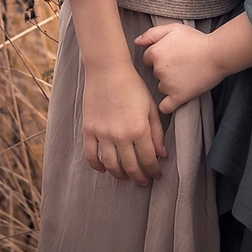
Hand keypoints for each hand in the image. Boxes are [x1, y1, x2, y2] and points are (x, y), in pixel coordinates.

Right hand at [80, 60, 166, 185]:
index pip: (148, 159)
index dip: (153, 171)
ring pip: (111, 165)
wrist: (108, 70)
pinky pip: (90, 155)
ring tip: (126, 176)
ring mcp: (103, 134)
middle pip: (130, 166)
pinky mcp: (89, 130)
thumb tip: (162, 154)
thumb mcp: (151, 107)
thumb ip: (156, 132)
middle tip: (143, 181)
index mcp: (139, 129)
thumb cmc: (133, 86)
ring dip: (120, 175)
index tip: (156, 175)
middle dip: (139, 177)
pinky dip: (96, 166)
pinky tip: (103, 169)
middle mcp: (121, 136)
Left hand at [136, 24, 225, 114]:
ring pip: (161, 88)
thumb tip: (136, 42)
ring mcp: (167, 85)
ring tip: (186, 76)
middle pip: (155, 73)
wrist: (217, 54)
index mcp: (155, 53)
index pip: (148, 59)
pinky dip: (168, 104)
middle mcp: (158, 70)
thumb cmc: (197, 39)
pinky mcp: (178, 97)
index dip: (159, 57)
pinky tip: (175, 98)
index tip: (172, 56)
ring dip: (170, 84)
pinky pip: (165, 107)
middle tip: (181, 64)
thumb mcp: (174, 29)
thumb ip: (152, 33)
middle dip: (165, 70)